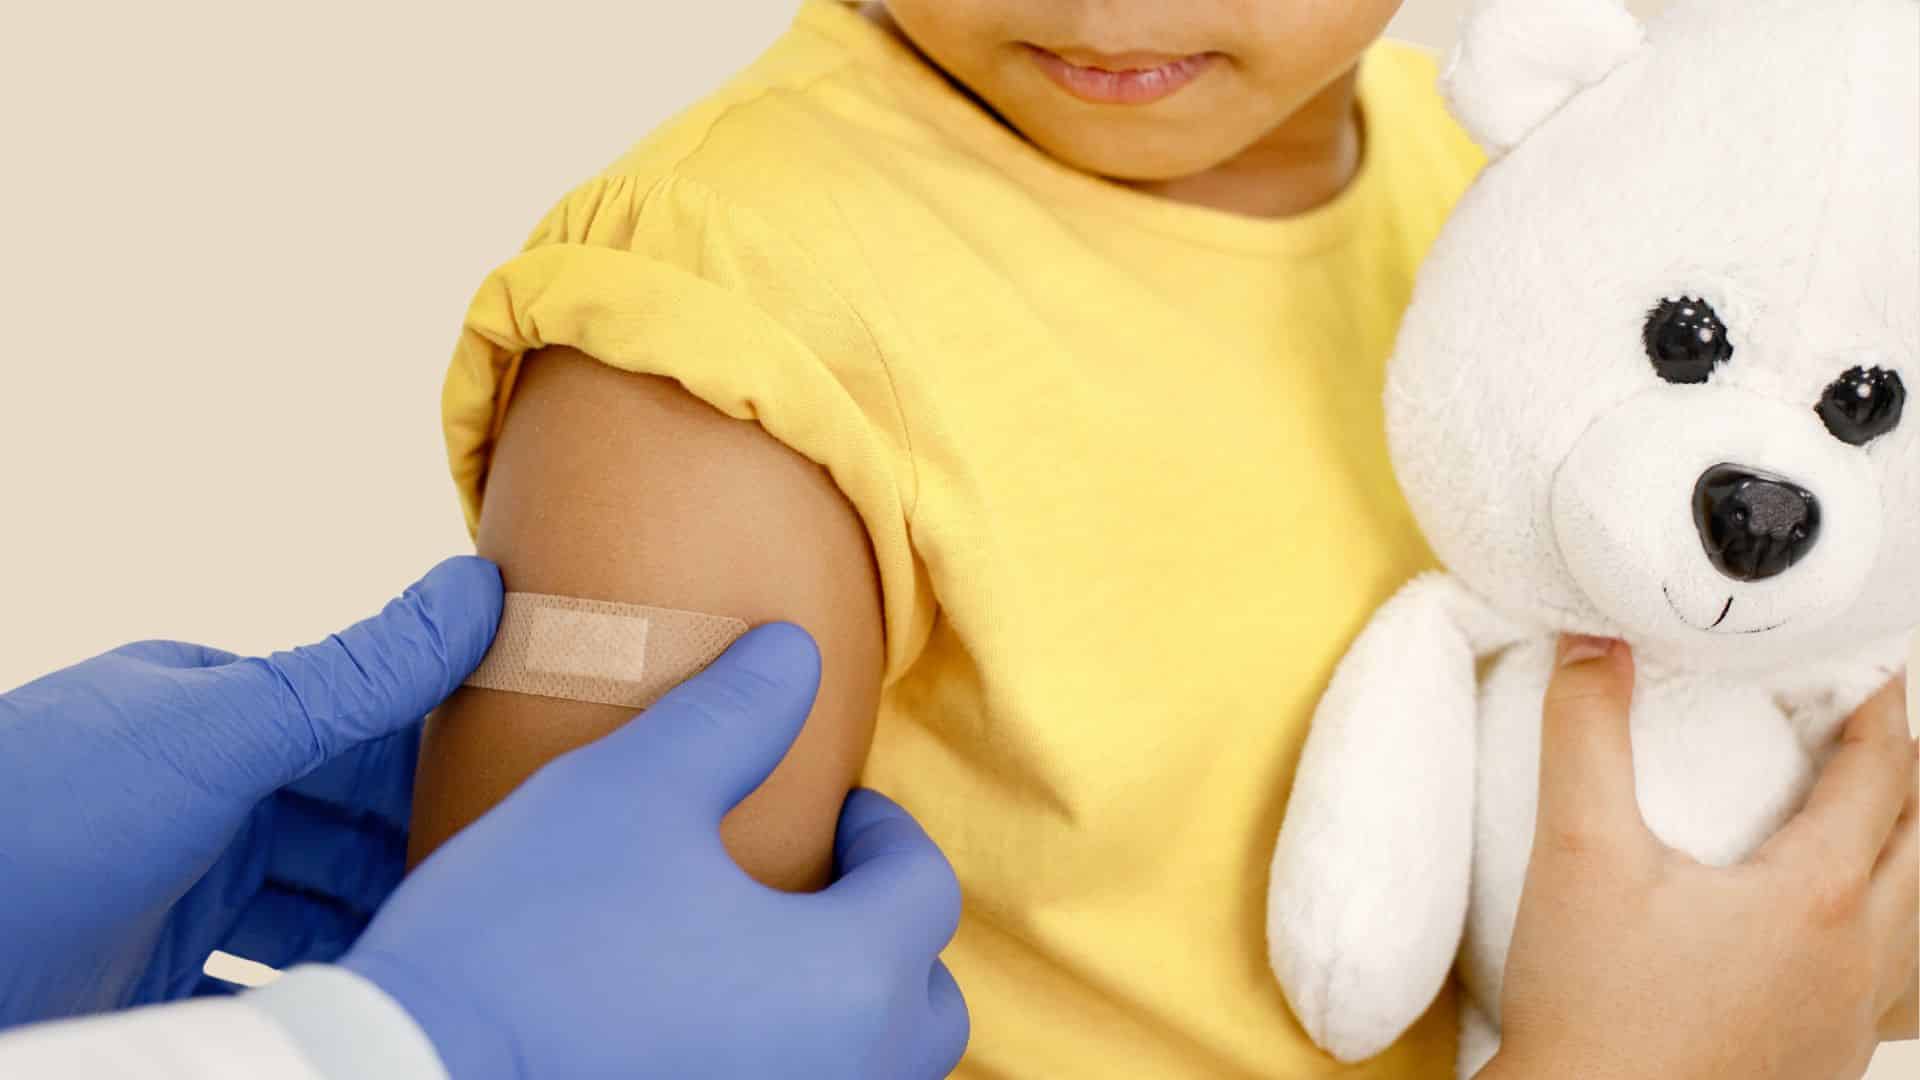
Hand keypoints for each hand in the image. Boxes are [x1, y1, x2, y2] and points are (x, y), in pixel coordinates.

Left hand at [0, 557, 501, 1025]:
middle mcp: (194, 791)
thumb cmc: (45, 819)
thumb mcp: (218, 729)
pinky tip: (357, 1001)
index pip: (355, 724)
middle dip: (415, 849)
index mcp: (210, 709)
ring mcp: (170, 884)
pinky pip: (260, 975)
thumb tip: (479, 586)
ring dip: (370, 926)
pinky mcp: (149, 974)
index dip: (439, 754)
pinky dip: (312, 986)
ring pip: (308, 902)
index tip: (522, 793)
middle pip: (341, 821)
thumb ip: (355, 673)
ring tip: (436, 956)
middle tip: (494, 890)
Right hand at [342, 623, 969, 1079]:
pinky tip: (709, 1028)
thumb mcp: (631, 789)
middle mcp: (845, 1074)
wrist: (411, 1077)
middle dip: (888, 934)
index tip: (837, 808)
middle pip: (924, 1003)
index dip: (887, 831)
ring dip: (846, 1011)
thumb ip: (733, 717)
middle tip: (814, 886)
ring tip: (762, 957)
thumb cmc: (530, 939)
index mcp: (848, 978)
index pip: (925, 889)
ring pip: (870, 1069)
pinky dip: (789, 1060)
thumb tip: (795, 655)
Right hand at [1486, 637, 1915, 1079]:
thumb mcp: (1577, 855)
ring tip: (1886, 830)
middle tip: (1880, 732)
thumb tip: (1594, 648)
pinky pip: (1897, 991)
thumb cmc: (1593, 1013)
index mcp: (1816, 900)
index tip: (1876, 674)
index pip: (1880, 779)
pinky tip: (1853, 947)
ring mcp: (1846, 1025)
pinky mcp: (1820, 1068)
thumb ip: (1585, 737)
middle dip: (1909, 779)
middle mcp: (1856, 963)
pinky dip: (1896, 941)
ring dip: (1912, 862)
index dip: (1881, 714)